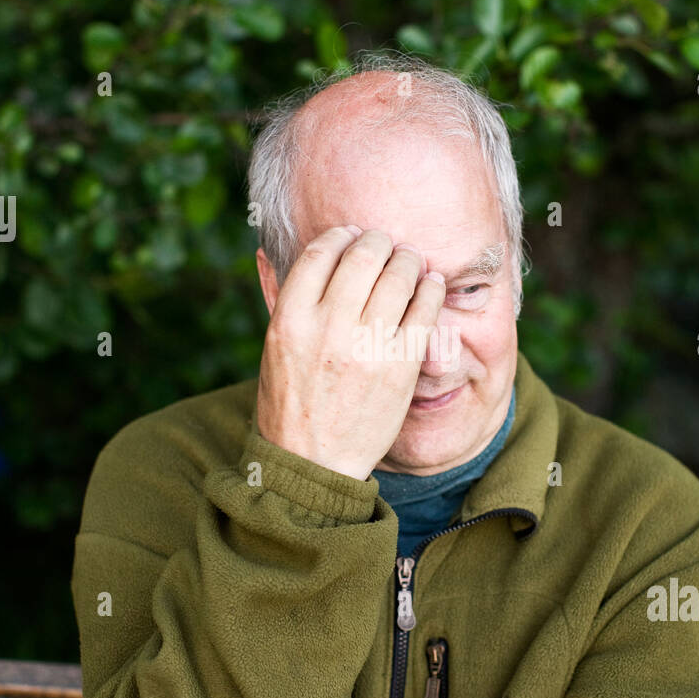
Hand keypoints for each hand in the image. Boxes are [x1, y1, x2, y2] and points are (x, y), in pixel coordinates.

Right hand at [256, 226, 445, 479]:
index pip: (321, 252)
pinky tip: (431, 285)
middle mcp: (327, 328)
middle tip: (388, 244)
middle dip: (380, 241)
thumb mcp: (272, 349)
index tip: (352, 235)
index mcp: (290, 320)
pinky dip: (432, 289)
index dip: (341, 235)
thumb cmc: (290, 403)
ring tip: (411, 261)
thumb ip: (277, 298)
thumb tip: (266, 250)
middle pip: (364, 256)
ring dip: (409, 260)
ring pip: (399, 277)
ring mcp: (366, 347)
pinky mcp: (400, 366)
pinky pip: (425, 310)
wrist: (314, 462)